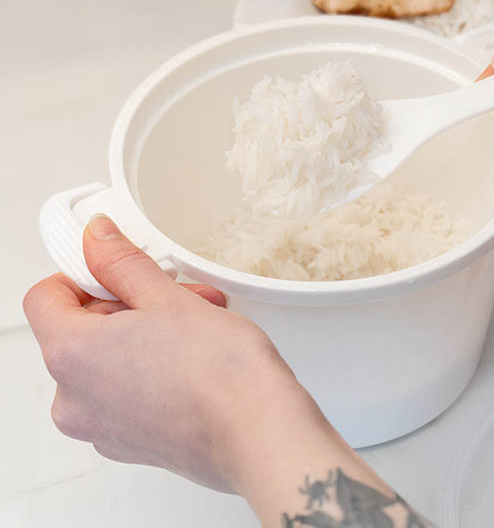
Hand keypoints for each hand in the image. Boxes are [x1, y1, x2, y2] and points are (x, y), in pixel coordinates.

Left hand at [24, 214, 297, 492]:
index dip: (83, 274)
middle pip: (82, 329)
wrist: (259, 430)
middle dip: (130, 303)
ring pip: (110, 359)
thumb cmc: (219, 373)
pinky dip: (152, 366)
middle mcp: (74, 399)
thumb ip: (122, 264)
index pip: (45, 298)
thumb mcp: (167, 298)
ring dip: (148, 332)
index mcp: (71, 357)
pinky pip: (127, 390)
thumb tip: (98, 241)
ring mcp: (101, 427)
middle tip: (173, 292)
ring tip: (198, 321)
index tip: (117, 266)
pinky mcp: (131, 441)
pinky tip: (195, 355)